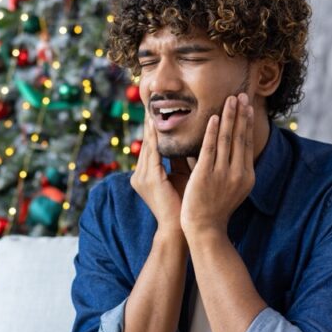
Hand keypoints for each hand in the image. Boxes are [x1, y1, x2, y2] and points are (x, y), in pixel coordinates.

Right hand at [132, 108, 185, 238]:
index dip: (155, 128)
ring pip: (149, 145)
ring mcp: (142, 177)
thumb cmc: (185, 205)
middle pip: (147, 142)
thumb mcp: (183, 176)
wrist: (180, 229)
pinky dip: (157, 138)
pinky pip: (154, 152)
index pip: (151, 146)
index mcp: (146, 175)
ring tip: (157, 108)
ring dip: (154, 126)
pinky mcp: (149, 179)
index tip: (161, 111)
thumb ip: (182, 159)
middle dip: (152, 123)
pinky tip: (161, 125)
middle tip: (155, 101)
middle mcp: (140, 175)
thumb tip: (191, 138)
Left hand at [180, 93, 255, 237]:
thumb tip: (229, 149)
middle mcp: (238, 173)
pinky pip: (209, 148)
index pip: (247, 143)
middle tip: (242, 94)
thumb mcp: (232, 188)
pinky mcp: (205, 175)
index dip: (247, 123)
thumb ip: (233, 169)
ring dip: (229, 117)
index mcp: (247, 176)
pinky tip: (213, 117)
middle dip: (241, 114)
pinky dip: (212, 131)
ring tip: (230, 99)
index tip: (247, 106)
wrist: (205, 229)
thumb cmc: (215, 209)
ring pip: (227, 139)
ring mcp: (222, 174)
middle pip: (240, 137)